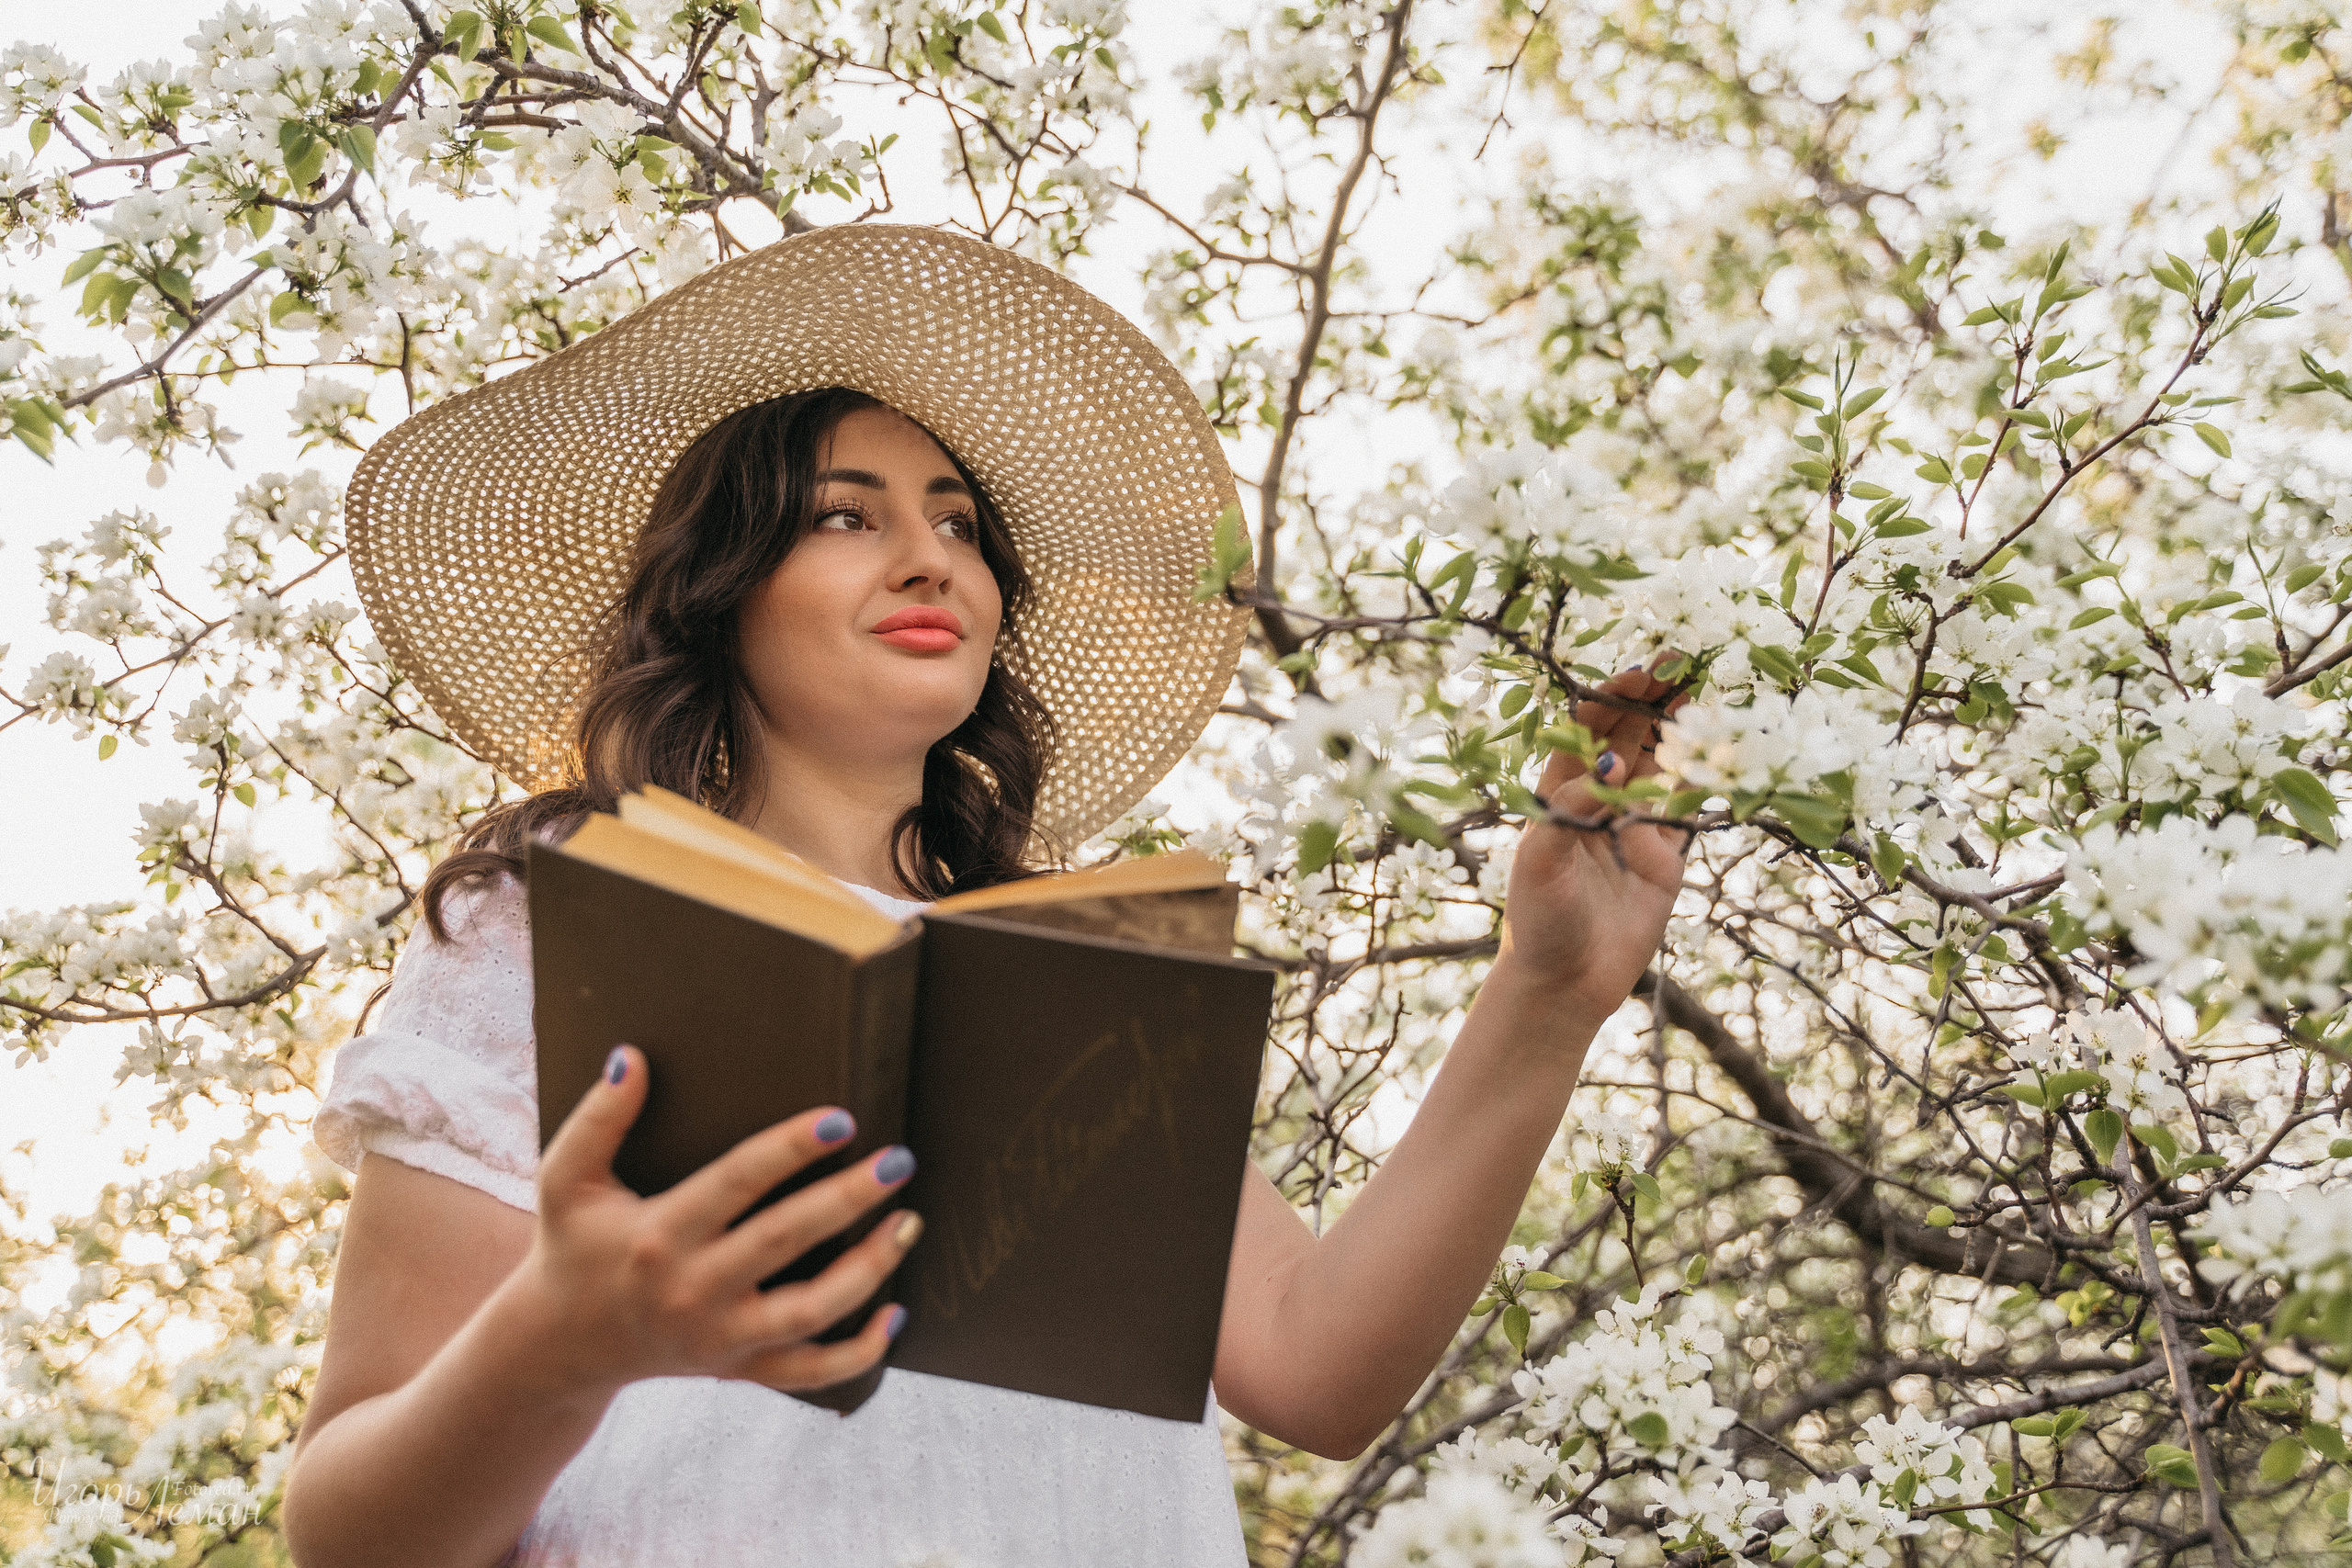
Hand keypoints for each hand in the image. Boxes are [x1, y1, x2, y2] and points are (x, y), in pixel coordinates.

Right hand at [509, 1044, 920, 1400]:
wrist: (558, 1347)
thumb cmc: (571, 1248)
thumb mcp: (565, 1181)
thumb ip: (597, 1119)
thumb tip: (632, 1057)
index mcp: (659, 1236)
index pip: (737, 1182)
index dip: (791, 1148)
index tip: (842, 1119)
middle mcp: (693, 1290)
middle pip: (785, 1241)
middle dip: (849, 1199)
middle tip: (899, 1160)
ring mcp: (720, 1337)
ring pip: (810, 1312)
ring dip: (868, 1270)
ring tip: (909, 1223)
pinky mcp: (738, 1369)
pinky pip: (809, 1373)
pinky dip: (858, 1354)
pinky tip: (896, 1315)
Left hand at [1497, 656, 1692, 1014]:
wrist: (1565, 984)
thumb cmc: (1538, 920)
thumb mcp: (1539, 860)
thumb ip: (1570, 810)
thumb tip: (1611, 762)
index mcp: (1559, 793)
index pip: (1587, 729)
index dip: (1611, 697)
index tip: (1639, 674)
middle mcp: (1598, 802)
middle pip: (1629, 735)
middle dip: (1652, 699)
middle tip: (1683, 664)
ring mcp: (1634, 827)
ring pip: (1662, 764)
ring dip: (1680, 728)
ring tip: (1704, 692)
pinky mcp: (1665, 858)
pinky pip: (1687, 808)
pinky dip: (1704, 778)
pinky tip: (1721, 747)